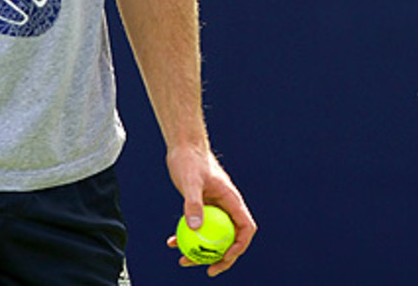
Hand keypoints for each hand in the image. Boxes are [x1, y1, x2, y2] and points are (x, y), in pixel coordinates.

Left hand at [165, 145, 256, 275]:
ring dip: (202, 251)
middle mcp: (226, 206)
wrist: (183, 147)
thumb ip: (193, 203)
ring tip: (184, 261)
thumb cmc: (190, 160)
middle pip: (231, 238)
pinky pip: (198, 227)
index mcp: (231, 200)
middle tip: (208, 270)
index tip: (225, 257)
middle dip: (222, 257)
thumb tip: (195, 228)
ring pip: (213, 236)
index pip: (245, 228)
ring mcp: (214, 208)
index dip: (239, 246)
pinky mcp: (202, 207)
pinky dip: (187, 237)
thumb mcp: (190, 181)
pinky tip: (171, 242)